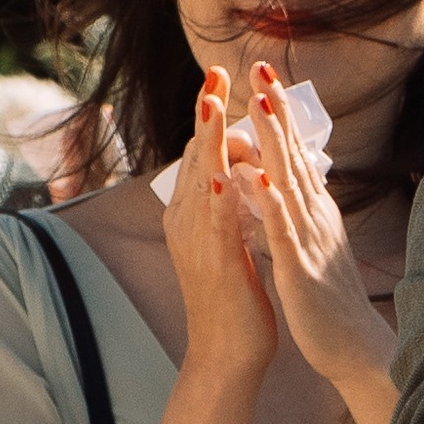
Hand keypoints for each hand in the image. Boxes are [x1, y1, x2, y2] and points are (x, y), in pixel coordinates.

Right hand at [162, 70, 275, 388]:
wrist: (227, 352)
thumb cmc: (233, 298)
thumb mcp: (230, 240)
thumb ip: (228, 207)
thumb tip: (236, 174)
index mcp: (193, 213)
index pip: (200, 153)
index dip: (209, 116)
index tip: (220, 79)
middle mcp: (187, 220)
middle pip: (194, 155)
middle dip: (205, 113)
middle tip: (214, 71)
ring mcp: (196, 240)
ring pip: (201, 181)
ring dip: (208, 142)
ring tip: (212, 104)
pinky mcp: (213, 263)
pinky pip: (215, 224)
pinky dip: (218, 199)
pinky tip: (224, 175)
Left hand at [242, 65, 394, 403]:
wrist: (354, 345)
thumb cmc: (330, 297)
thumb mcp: (314, 242)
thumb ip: (301, 211)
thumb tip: (285, 179)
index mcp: (315, 210)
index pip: (295, 153)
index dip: (280, 114)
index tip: (264, 77)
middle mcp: (317, 215)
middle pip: (295, 154)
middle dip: (278, 111)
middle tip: (262, 69)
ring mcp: (312, 239)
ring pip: (290, 183)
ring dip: (276, 143)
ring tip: (260, 106)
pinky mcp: (302, 269)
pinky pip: (285, 232)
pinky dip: (273, 204)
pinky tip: (260, 180)